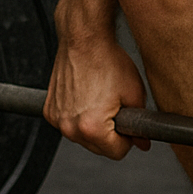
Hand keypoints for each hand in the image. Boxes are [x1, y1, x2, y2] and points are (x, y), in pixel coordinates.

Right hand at [44, 32, 149, 158]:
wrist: (84, 40)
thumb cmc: (108, 61)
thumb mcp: (134, 93)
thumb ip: (139, 124)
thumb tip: (141, 142)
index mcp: (92, 128)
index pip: (117, 153)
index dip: (128, 139)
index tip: (129, 124)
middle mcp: (70, 128)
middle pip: (98, 148)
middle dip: (111, 134)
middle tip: (116, 108)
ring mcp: (57, 119)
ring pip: (83, 137)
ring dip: (93, 126)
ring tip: (101, 100)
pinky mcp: (50, 110)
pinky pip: (68, 124)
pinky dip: (78, 117)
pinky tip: (87, 97)